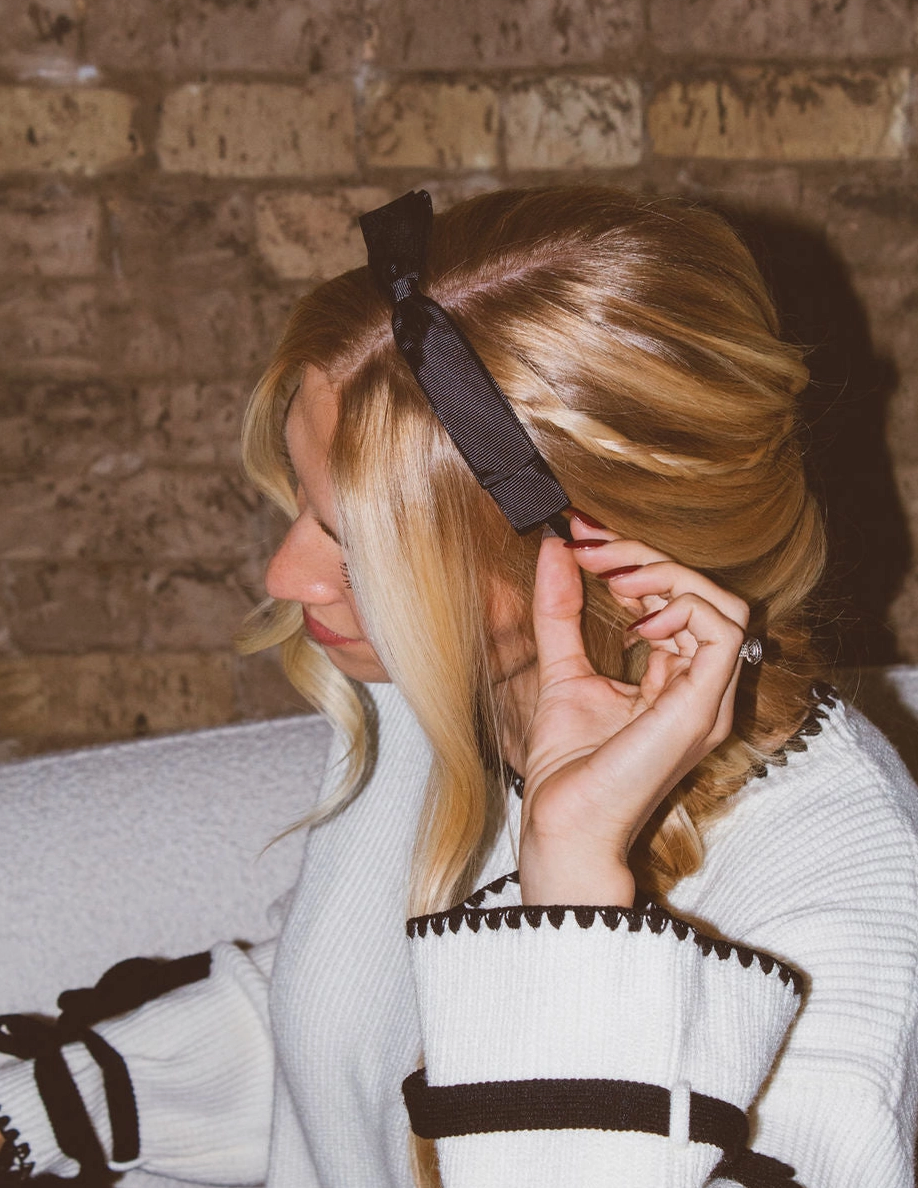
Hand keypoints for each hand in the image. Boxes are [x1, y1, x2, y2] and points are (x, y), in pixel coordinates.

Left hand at [518, 519, 748, 907]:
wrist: (563, 824)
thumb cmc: (567, 766)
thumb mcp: (561, 670)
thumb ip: (561, 613)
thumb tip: (556, 549)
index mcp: (676, 682)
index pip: (678, 600)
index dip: (635, 558)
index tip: (583, 533)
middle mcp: (702, 689)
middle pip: (705, 594)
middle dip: (646, 557)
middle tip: (592, 545)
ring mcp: (708, 701)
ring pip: (723, 604)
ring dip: (666, 577)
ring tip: (614, 579)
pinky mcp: (702, 709)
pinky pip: (722, 632)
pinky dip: (683, 608)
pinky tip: (636, 619)